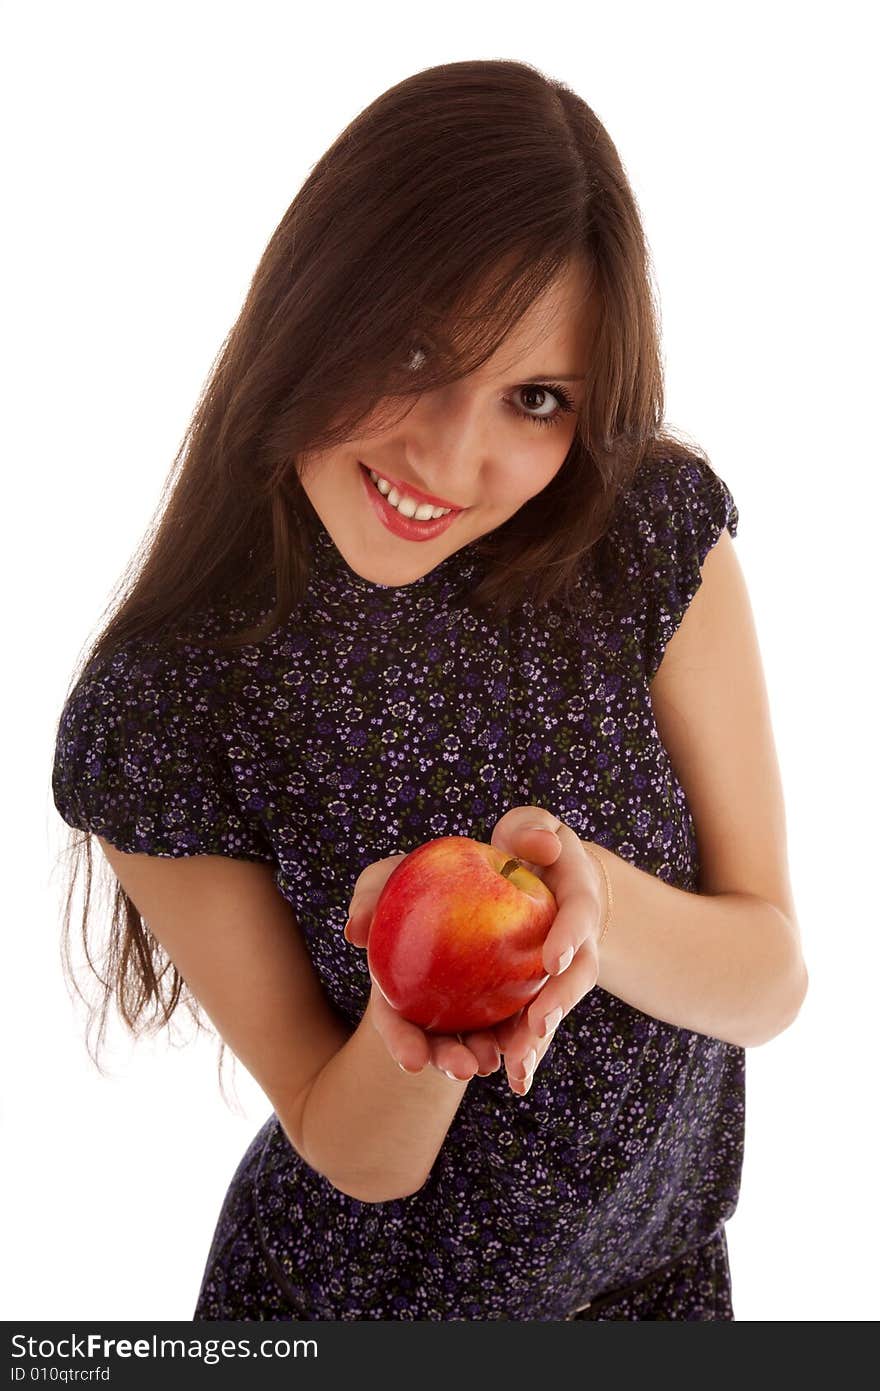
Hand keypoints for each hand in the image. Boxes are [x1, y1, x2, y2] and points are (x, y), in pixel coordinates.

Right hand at [345, 852, 502, 1081]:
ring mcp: (470, 1007)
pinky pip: (512, 1015)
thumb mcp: (388, 878)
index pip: (394, 1023)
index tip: (413, 1062)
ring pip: (477, 1038)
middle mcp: (434, 1007)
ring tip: (496, 1058)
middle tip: (466, 1067)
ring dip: (485, 1052)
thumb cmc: (416, 880)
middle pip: (438, 1042)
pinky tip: (526, 1037)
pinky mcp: (505, 995)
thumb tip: (355, 930)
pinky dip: (516, 1029)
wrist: (467, 877)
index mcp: (399, 990)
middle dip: (449, 1060)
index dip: (401, 1043)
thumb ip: (368, 895)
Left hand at [488, 807, 607, 1094]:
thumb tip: (543, 847)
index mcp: (573, 901)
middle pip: (574, 978)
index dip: (570, 937)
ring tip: (518, 1067)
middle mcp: (575, 945)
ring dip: (538, 1040)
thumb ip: (531, 828)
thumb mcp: (529, 828)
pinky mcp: (534, 999)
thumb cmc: (528, 851)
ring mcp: (557, 977)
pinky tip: (515, 1081)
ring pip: (552, 1011)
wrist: (542, 884)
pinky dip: (524, 1054)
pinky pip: (530, 1029)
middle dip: (558, 1003)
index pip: (576, 917)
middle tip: (538, 1025)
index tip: (553, 960)